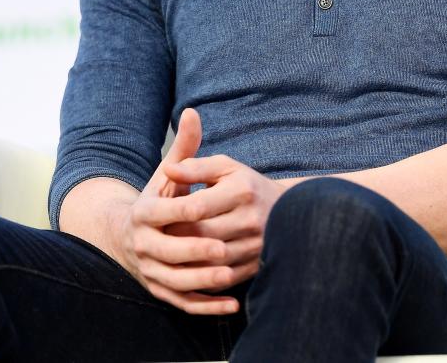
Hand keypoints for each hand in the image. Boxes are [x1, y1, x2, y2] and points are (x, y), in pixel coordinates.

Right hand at [112, 108, 242, 314]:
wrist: (129, 236)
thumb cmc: (160, 199)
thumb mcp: (167, 174)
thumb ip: (184, 148)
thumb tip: (192, 112)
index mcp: (144, 213)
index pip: (165, 213)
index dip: (186, 211)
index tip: (209, 209)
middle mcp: (143, 244)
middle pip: (168, 251)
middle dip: (196, 251)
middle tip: (224, 249)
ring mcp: (151, 271)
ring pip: (175, 280)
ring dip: (202, 280)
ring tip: (229, 275)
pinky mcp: (161, 291)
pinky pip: (183, 302)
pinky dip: (206, 306)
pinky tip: (232, 304)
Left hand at [157, 153, 285, 285]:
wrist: (287, 209)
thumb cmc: (245, 184)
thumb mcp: (224, 167)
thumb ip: (195, 167)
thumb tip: (169, 170)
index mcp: (242, 191)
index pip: (198, 207)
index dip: (174, 214)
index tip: (158, 217)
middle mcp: (252, 220)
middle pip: (203, 237)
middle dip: (176, 240)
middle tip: (159, 239)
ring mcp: (256, 246)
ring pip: (211, 263)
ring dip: (187, 263)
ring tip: (169, 257)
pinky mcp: (257, 267)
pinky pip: (223, 279)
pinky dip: (203, 279)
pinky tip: (188, 271)